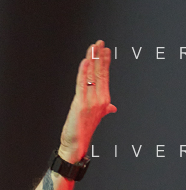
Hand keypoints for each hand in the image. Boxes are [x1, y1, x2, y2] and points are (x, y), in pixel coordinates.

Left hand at [58, 40, 116, 162]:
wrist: (76, 146)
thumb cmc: (83, 132)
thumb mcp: (97, 118)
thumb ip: (105, 109)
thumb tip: (112, 108)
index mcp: (104, 101)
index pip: (105, 77)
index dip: (105, 62)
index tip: (104, 49)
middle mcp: (100, 100)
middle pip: (100, 73)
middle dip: (99, 56)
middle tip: (99, 42)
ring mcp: (91, 102)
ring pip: (92, 76)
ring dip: (92, 59)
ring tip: (92, 47)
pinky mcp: (80, 104)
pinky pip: (82, 84)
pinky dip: (83, 72)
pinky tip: (85, 62)